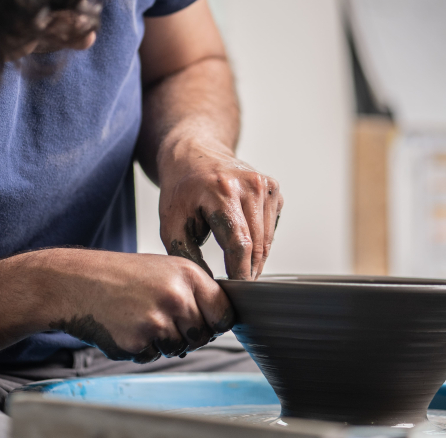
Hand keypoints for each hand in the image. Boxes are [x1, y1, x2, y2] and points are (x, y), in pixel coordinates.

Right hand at [46, 250, 233, 362]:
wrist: (77, 283)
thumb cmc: (122, 276)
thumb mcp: (165, 269)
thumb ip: (194, 291)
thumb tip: (222, 320)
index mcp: (188, 274)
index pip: (224, 312)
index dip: (217, 321)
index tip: (207, 322)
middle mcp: (176, 296)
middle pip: (203, 335)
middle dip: (187, 334)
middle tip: (161, 317)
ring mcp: (156, 320)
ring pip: (178, 348)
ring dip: (162, 342)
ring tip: (139, 317)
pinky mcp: (137, 342)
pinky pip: (152, 356)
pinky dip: (141, 348)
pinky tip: (125, 326)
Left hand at [157, 139, 281, 279]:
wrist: (193, 155)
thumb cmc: (181, 190)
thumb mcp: (172, 223)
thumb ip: (188, 256)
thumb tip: (210, 285)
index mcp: (221, 191)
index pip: (240, 243)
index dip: (240, 272)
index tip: (236, 289)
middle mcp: (249, 184)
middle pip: (257, 245)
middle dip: (248, 270)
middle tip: (236, 285)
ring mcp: (265, 184)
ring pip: (267, 240)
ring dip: (255, 258)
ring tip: (236, 264)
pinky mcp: (273, 188)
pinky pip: (271, 228)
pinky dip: (260, 240)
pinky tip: (242, 237)